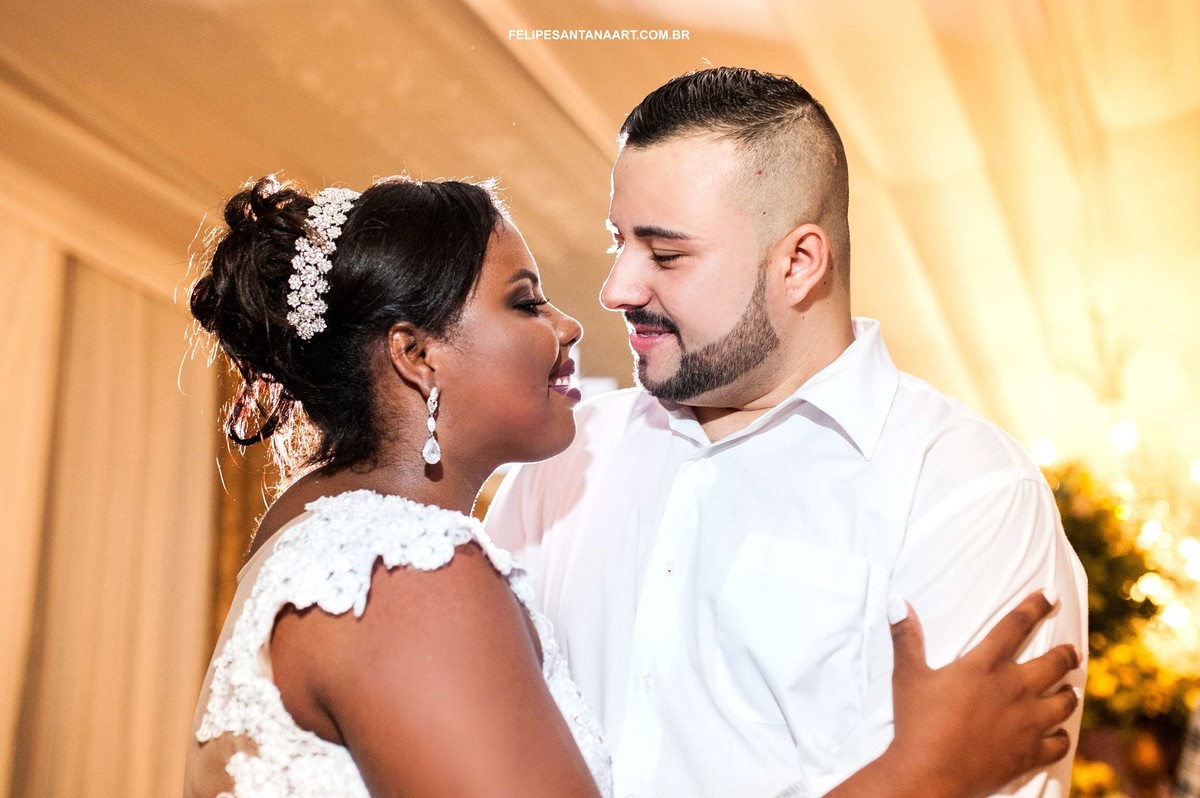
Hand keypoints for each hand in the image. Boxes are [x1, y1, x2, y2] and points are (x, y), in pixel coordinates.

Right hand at [884, 589, 1080, 796]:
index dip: (1035, 606)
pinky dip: (1062, 738)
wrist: (930, 774)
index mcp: (985, 666)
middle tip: (1072, 651)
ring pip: (1064, 703)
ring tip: (1071, 690)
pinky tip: (1060, 735)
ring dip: (1069, 694)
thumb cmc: (917, 722)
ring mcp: (1026, 723)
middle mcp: (1013, 689)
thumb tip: (896, 601)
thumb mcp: (907, 676)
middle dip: (1067, 654)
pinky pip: (1059, 744)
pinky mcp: (1029, 753)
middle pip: (1053, 664)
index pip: (1015, 626)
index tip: (1051, 595)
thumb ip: (906, 637)